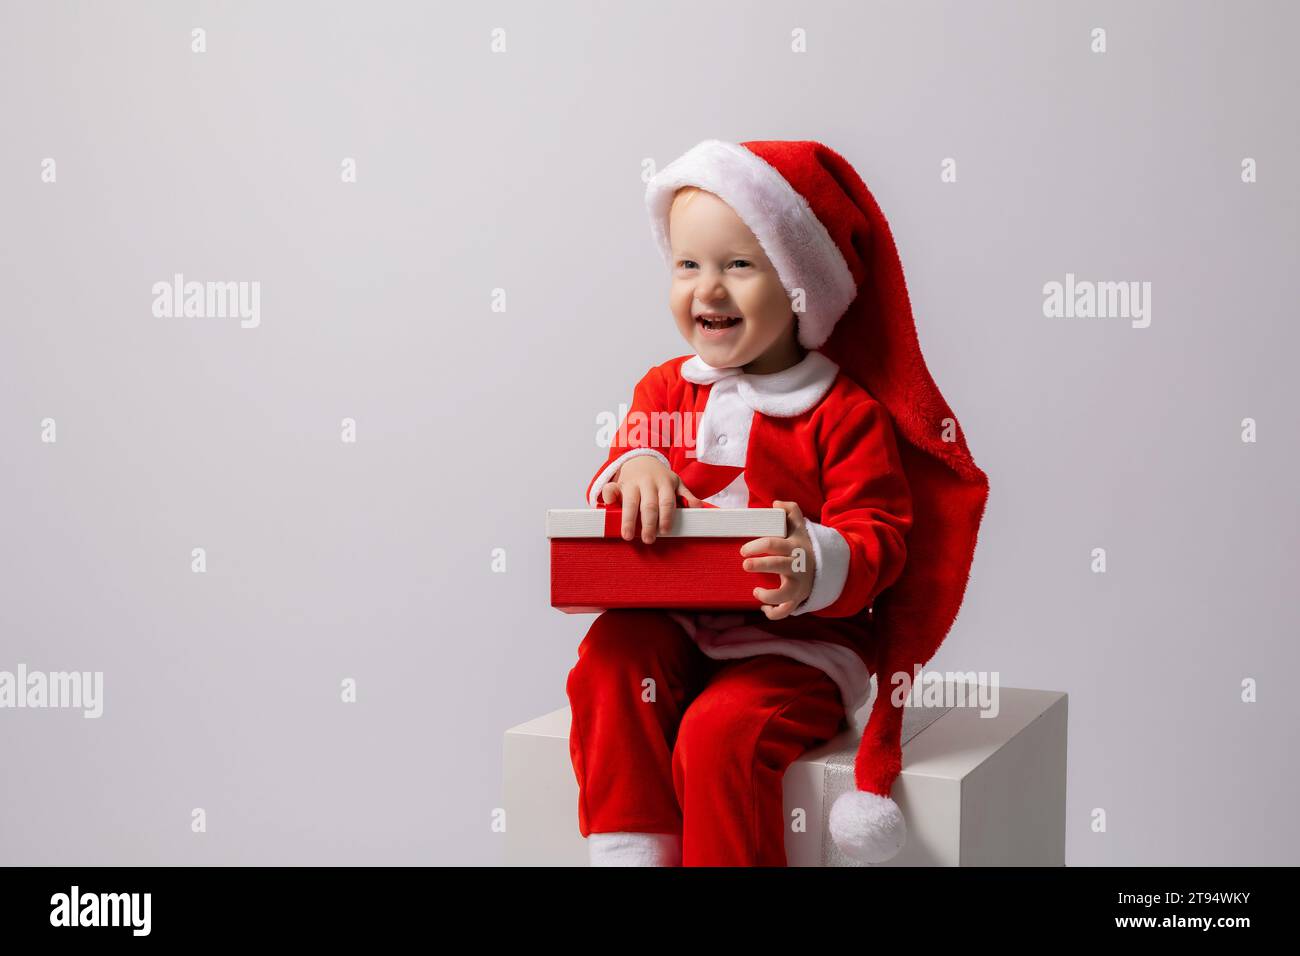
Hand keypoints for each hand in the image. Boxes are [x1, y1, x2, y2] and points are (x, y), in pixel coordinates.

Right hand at [599, 456, 703, 542]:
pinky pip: (611, 489)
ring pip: (630, 502)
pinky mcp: (618, 484)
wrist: (641, 458)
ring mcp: (632, 483)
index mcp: (664, 483)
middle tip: (648, 539)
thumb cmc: (660, 477)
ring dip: (628, 520)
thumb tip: (698, 507)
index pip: (666, 502)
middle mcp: (648, 483)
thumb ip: (686, 495)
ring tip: (627, 536)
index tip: (665, 531)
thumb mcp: (675, 483)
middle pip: (649, 505)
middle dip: (649, 523)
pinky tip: (608, 508)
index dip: (666, 517)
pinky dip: (608, 497)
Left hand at [739, 500, 815, 619]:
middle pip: (777, 565)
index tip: (744, 550)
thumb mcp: (801, 527)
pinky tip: (763, 608)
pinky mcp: (798, 598)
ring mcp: (798, 585)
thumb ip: (791, 510)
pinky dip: (774, 613)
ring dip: (767, 595)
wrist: (828, 567)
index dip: (756, 545)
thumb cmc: (804, 546)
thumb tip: (776, 502)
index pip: (773, 544)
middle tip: (745, 564)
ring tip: (755, 591)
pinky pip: (786, 610)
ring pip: (784, 594)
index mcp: (794, 547)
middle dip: (759, 565)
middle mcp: (797, 566)